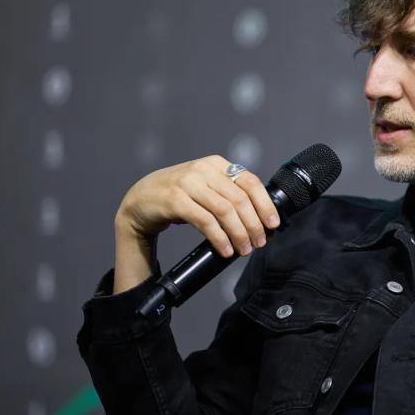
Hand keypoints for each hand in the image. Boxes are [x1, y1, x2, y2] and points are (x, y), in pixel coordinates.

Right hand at [112, 155, 279, 292]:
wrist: (140, 199)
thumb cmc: (179, 197)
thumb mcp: (206, 188)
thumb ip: (228, 194)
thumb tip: (260, 218)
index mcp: (216, 164)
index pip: (250, 181)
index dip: (265, 204)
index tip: (273, 224)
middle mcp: (204, 170)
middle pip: (240, 199)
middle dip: (254, 225)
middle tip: (259, 242)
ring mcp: (188, 183)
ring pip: (225, 211)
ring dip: (239, 234)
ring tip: (244, 249)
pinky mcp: (175, 200)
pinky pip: (205, 221)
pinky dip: (219, 238)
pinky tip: (225, 249)